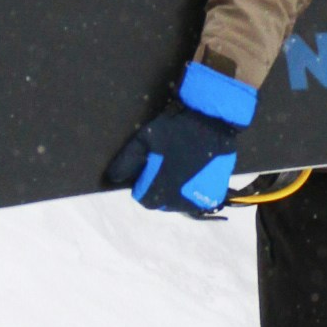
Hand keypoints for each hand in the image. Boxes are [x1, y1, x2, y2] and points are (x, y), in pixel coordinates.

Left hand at [105, 58, 257, 215]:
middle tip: (165, 167)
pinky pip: (198, 199)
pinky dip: (194, 191)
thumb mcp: (144, 140)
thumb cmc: (174, 131)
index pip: (142, 198)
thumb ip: (126, 162)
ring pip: (179, 202)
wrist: (211, 123)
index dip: (143, 182)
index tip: (149, 167)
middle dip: (159, 188)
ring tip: (180, 170)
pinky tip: (195, 174)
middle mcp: (176, 203)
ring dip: (176, 191)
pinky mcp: (213, 195)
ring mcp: (197, 200)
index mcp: (157, 192)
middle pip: (161, 202)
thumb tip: (113, 178)